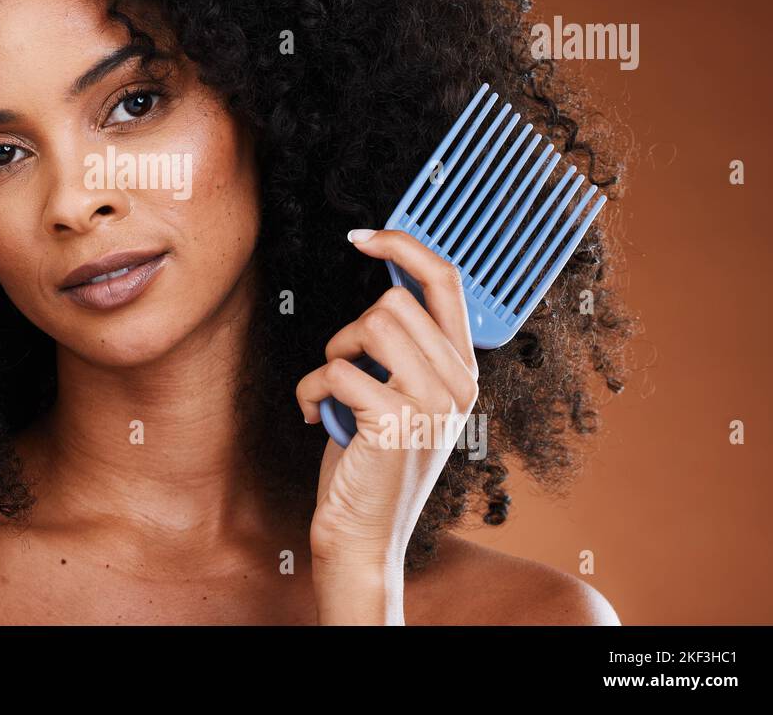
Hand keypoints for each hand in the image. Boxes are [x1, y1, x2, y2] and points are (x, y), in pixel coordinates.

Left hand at [296, 228, 479, 622]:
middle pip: (394, 304)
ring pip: (368, 327)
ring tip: (332, 392)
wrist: (362, 535)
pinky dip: (310, 391)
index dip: (404, 247)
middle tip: (343, 368)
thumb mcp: (400, 397)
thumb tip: (386, 286)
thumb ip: (405, 349)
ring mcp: (431, 404)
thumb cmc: (370, 462)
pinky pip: (336, 369)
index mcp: (462, 372)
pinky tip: (317, 419)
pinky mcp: (395, 421)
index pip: (447, 283)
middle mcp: (457, 385)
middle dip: (351, 330)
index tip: (364, 237)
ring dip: (332, 355)